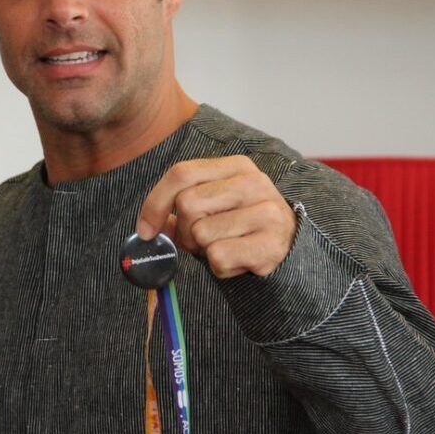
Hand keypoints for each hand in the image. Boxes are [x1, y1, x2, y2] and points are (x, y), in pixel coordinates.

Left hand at [135, 155, 296, 277]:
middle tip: (200, 241)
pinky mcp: (270, 244)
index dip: (155, 202)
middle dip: (184, 231)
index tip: (146, 229)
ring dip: (204, 250)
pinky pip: (218, 257)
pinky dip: (220, 267)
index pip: (182, 173)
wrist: (288, 248)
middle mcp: (254, 183)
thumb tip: (148, 226)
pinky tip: (237, 261)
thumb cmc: (240, 225)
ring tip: (224, 247)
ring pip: (201, 233)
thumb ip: (181, 205)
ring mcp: (266, 212)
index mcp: (237, 166)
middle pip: (187, 204)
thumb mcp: (214, 205)